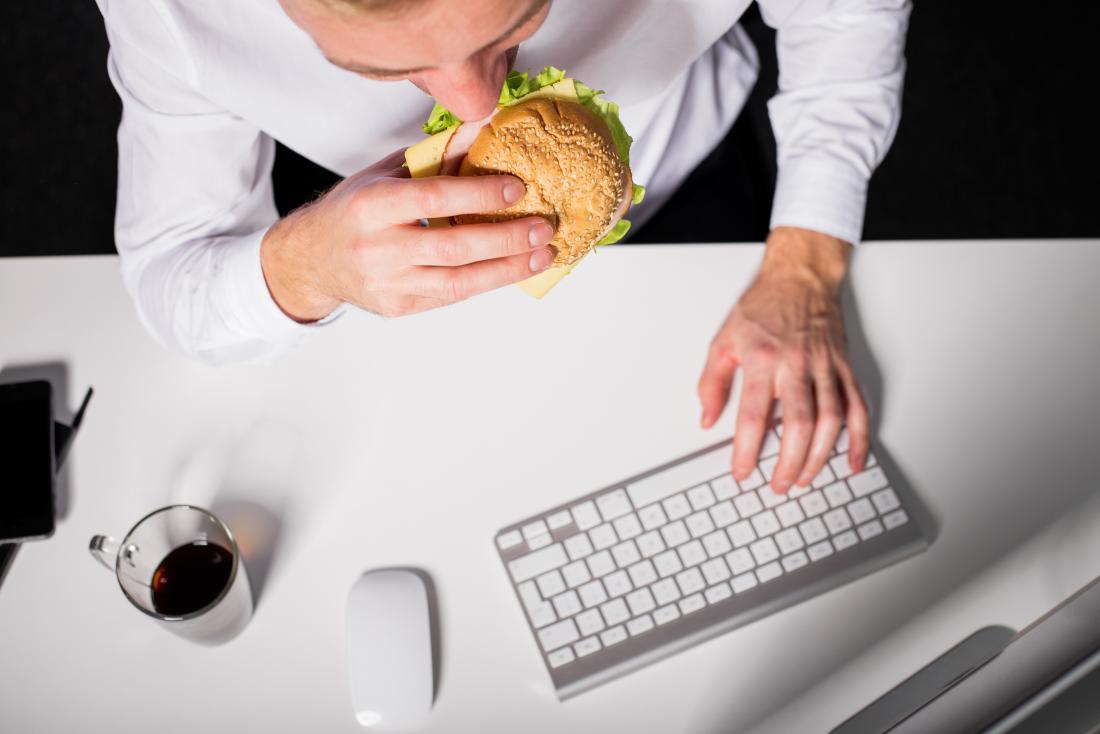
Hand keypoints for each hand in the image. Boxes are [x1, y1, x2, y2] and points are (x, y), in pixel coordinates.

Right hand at [260, 149, 555, 320]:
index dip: (479, 194)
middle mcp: (378, 247)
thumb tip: (485, 128)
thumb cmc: (354, 210)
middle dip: (505, 239)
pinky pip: (451, 296)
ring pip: (458, 282)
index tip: (518, 187)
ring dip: (507, 269)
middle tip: (543, 227)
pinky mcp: (399, 307)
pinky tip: (513, 269)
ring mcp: (389, 283)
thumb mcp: (385, 174)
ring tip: (542, 255)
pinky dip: (486, 282)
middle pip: (453, 246)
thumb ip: (434, 156)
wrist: (311, 260)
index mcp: (372, 205)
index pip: (435, 198)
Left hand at [697, 226, 868, 492]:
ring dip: (820, 456)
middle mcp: (797, 364)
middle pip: (798, 423)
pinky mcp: (845, 368)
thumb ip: (711, 382)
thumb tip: (707, 418)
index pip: (754, 415)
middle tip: (779, 485)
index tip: (742, 472)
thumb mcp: (723, 340)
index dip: (748, 450)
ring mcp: (826, 367)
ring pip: (831, 420)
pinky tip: (852, 461)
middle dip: (789, 462)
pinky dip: (859, 438)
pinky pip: (857, 407)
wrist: (800, 277)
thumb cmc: (763, 308)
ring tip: (805, 478)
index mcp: (763, 359)